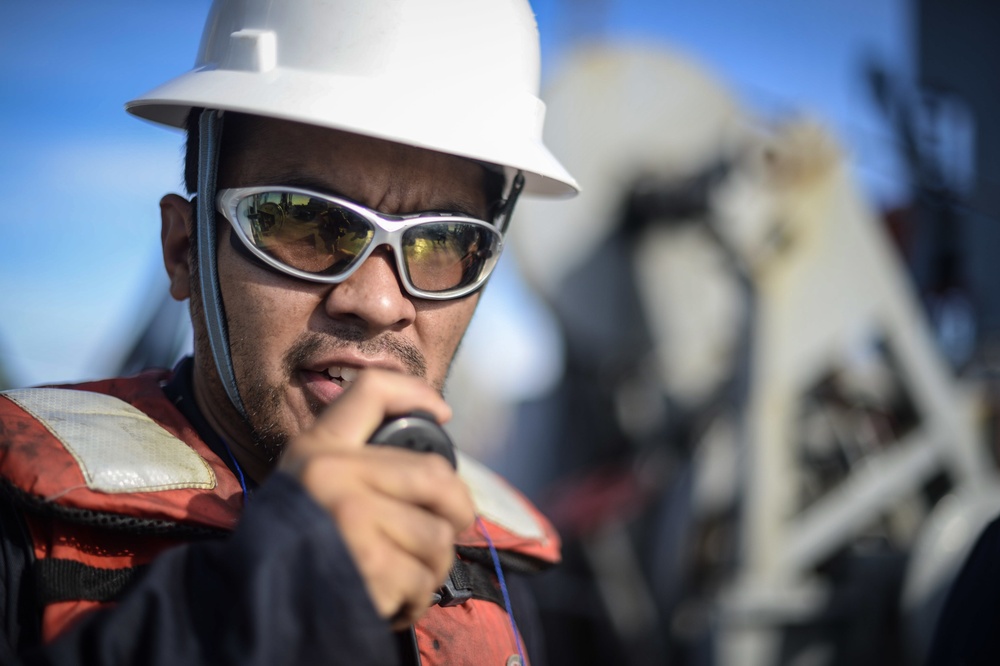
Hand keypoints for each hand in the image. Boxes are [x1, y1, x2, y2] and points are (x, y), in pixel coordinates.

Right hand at [278, 369, 474, 628]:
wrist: (250, 604)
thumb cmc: (294, 543)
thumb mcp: (308, 484)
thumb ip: (356, 464)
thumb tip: (435, 460)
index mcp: (318, 448)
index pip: (372, 389)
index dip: (417, 393)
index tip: (444, 413)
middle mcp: (332, 474)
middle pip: (435, 475)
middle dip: (458, 507)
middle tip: (454, 523)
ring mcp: (351, 517)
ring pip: (436, 536)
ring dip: (434, 564)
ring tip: (407, 572)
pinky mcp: (368, 564)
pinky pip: (424, 580)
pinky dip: (417, 598)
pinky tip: (395, 599)